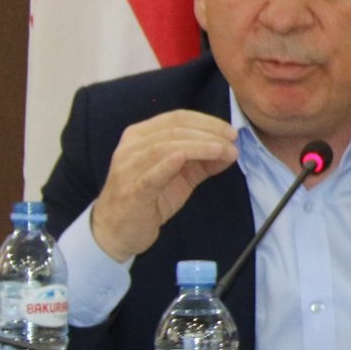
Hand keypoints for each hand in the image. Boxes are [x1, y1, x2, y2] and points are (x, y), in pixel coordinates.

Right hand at [89, 111, 238, 260]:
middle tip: (232, 142)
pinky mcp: (132, 191)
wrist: (118, 231)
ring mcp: (128, 168)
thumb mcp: (181, 176)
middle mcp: (131, 147)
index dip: (207, 121)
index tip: (230, 131)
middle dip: (207, 133)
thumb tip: (231, 150)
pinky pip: (149, 175)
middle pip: (173, 130)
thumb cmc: (150, 198)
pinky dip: (167, 164)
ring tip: (222, 150)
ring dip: (198, 146)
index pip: (176, 118)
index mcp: (142, 136)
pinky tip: (183, 158)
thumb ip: (204, 161)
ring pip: (163, 148)